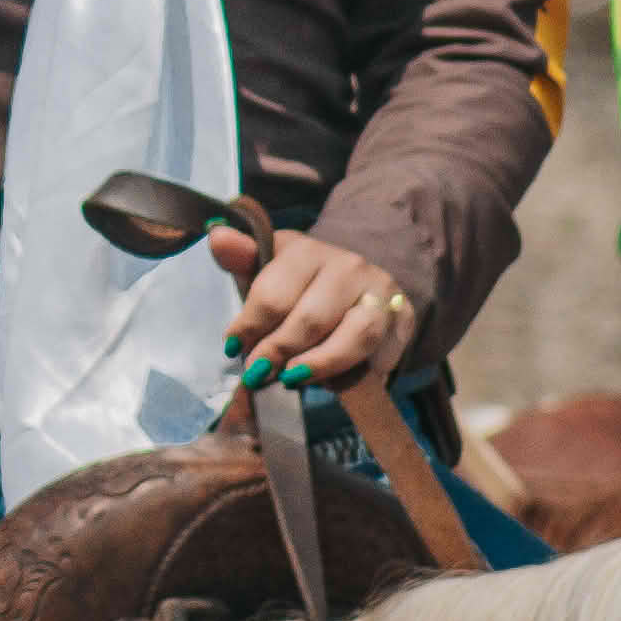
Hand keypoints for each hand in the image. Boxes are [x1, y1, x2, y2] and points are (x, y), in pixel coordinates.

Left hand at [215, 222, 415, 389]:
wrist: (353, 280)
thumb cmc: (297, 282)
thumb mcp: (265, 268)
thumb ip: (241, 258)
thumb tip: (217, 236)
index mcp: (307, 250)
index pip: (273, 295)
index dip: (249, 327)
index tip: (233, 349)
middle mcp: (348, 266)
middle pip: (311, 319)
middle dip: (279, 352)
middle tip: (258, 374)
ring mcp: (381, 291)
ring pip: (355, 336)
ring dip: (321, 364)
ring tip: (294, 380)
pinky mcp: (403, 316)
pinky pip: (384, 353)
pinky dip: (361, 373)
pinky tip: (337, 384)